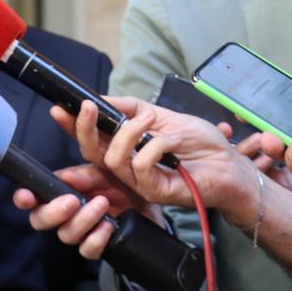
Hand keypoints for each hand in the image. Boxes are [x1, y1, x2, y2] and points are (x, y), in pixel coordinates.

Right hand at [14, 160, 162, 260]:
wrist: (151, 201)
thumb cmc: (122, 183)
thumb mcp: (104, 171)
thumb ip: (84, 175)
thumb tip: (65, 178)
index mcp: (60, 194)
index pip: (32, 199)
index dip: (24, 199)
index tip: (26, 197)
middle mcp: (65, 215)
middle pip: (41, 221)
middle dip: (53, 212)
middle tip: (72, 201)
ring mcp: (81, 233)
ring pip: (66, 235)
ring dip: (83, 220)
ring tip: (102, 204)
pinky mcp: (99, 246)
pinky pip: (88, 250)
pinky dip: (97, 238)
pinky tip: (109, 226)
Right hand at [49, 99, 260, 227]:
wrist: (232, 163)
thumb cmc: (202, 143)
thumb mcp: (164, 116)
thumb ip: (131, 108)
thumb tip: (102, 99)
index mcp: (128, 149)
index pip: (93, 140)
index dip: (73, 126)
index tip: (59, 108)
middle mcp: (129, 167)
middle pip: (92, 153)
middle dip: (84, 129)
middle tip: (87, 106)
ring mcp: (140, 182)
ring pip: (113, 159)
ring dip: (129, 132)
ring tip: (151, 118)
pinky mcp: (155, 192)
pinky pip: (139, 168)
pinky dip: (153, 147)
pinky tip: (169, 141)